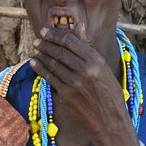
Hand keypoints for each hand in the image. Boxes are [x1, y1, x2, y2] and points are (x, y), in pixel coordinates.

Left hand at [29, 25, 137, 145]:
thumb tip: (78, 26)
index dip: (55, 35)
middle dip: (45, 44)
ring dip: (42, 55)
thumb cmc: (110, 92)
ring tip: (36, 49)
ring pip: (53, 64)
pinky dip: (40, 69)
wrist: (110, 120)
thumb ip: (89, 48)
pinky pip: (50, 78)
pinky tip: (35, 63)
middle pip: (60, 52)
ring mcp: (75, 83)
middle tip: (37, 40)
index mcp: (97, 61)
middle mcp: (86, 70)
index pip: (71, 42)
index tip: (46, 31)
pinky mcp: (66, 95)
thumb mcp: (104, 68)